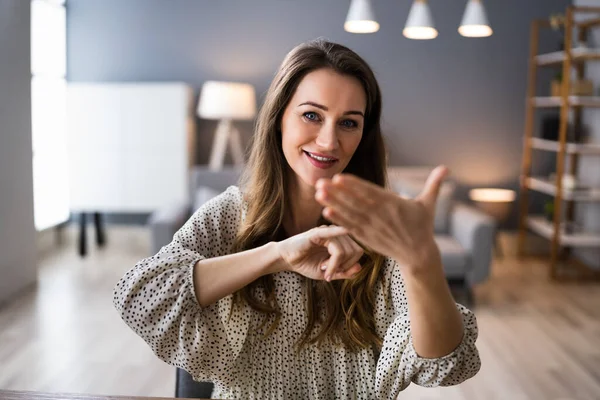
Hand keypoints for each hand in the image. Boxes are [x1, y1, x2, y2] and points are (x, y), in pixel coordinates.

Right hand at [277, 225, 363, 280]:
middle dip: (344, 265)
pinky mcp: (317, 233)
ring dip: (334, 264)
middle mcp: (336, 233)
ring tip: (322, 267)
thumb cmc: (307, 263)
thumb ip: (344, 272)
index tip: (336, 272)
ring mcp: (327, 232)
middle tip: (329, 270)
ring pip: (343, 250)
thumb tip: (359, 268)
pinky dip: (339, 240)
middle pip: (354, 250)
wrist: (287, 259)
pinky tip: (341, 241)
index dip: (351, 265)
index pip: (358, 251)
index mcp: (341, 240)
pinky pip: (332, 235)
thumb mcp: (328, 272)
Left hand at [315, 165, 448, 274]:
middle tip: (320, 182)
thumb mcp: (428, 204)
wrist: (418, 255)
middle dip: (337, 192)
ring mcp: (373, 228)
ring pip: (350, 214)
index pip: (370, 192)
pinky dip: (338, 221)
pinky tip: (326, 213)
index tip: (339, 177)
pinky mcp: (368, 238)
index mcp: (393, 204)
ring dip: (333, 204)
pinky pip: (351, 227)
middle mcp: (381, 216)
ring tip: (318, 194)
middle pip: (355, 202)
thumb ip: (434, 184)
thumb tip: (447, 168)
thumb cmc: (422, 227)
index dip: (354, 185)